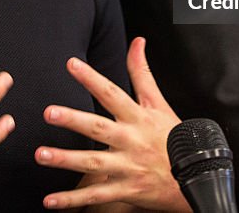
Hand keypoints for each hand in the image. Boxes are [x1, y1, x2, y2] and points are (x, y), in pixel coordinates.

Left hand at [35, 37, 189, 211]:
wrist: (197, 179)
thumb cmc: (174, 138)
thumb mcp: (160, 103)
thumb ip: (142, 73)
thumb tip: (137, 41)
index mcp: (138, 117)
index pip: (112, 93)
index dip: (92, 78)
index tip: (71, 64)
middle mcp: (131, 140)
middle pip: (99, 128)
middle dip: (74, 120)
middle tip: (49, 112)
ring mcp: (129, 167)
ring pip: (94, 163)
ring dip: (66, 160)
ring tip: (41, 154)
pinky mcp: (127, 190)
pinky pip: (97, 196)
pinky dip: (73, 200)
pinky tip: (50, 200)